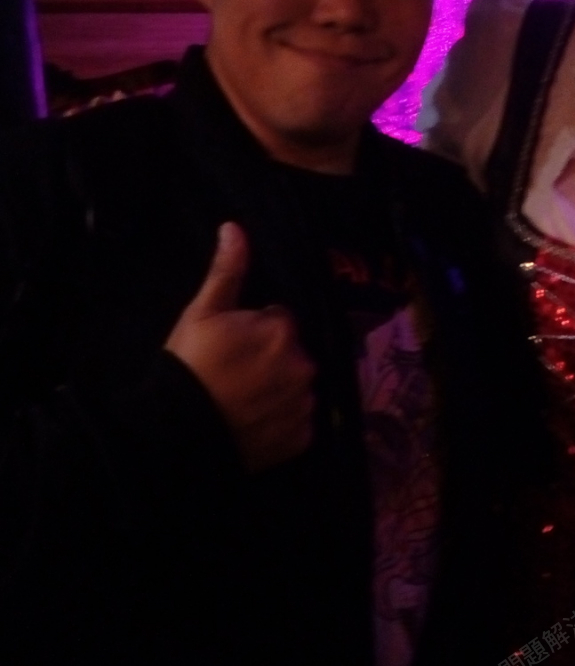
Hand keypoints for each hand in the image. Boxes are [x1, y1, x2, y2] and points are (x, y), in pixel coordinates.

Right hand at [165, 222, 315, 472]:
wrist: (179, 432)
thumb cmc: (190, 366)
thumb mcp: (202, 314)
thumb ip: (227, 271)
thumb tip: (235, 228)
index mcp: (283, 330)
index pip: (279, 319)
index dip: (253, 329)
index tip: (230, 344)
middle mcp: (304, 365)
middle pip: (291, 352)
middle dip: (270, 357)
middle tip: (234, 373)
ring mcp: (305, 404)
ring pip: (296, 386)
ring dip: (279, 388)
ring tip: (242, 400)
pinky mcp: (302, 437)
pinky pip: (298, 421)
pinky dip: (282, 420)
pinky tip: (254, 421)